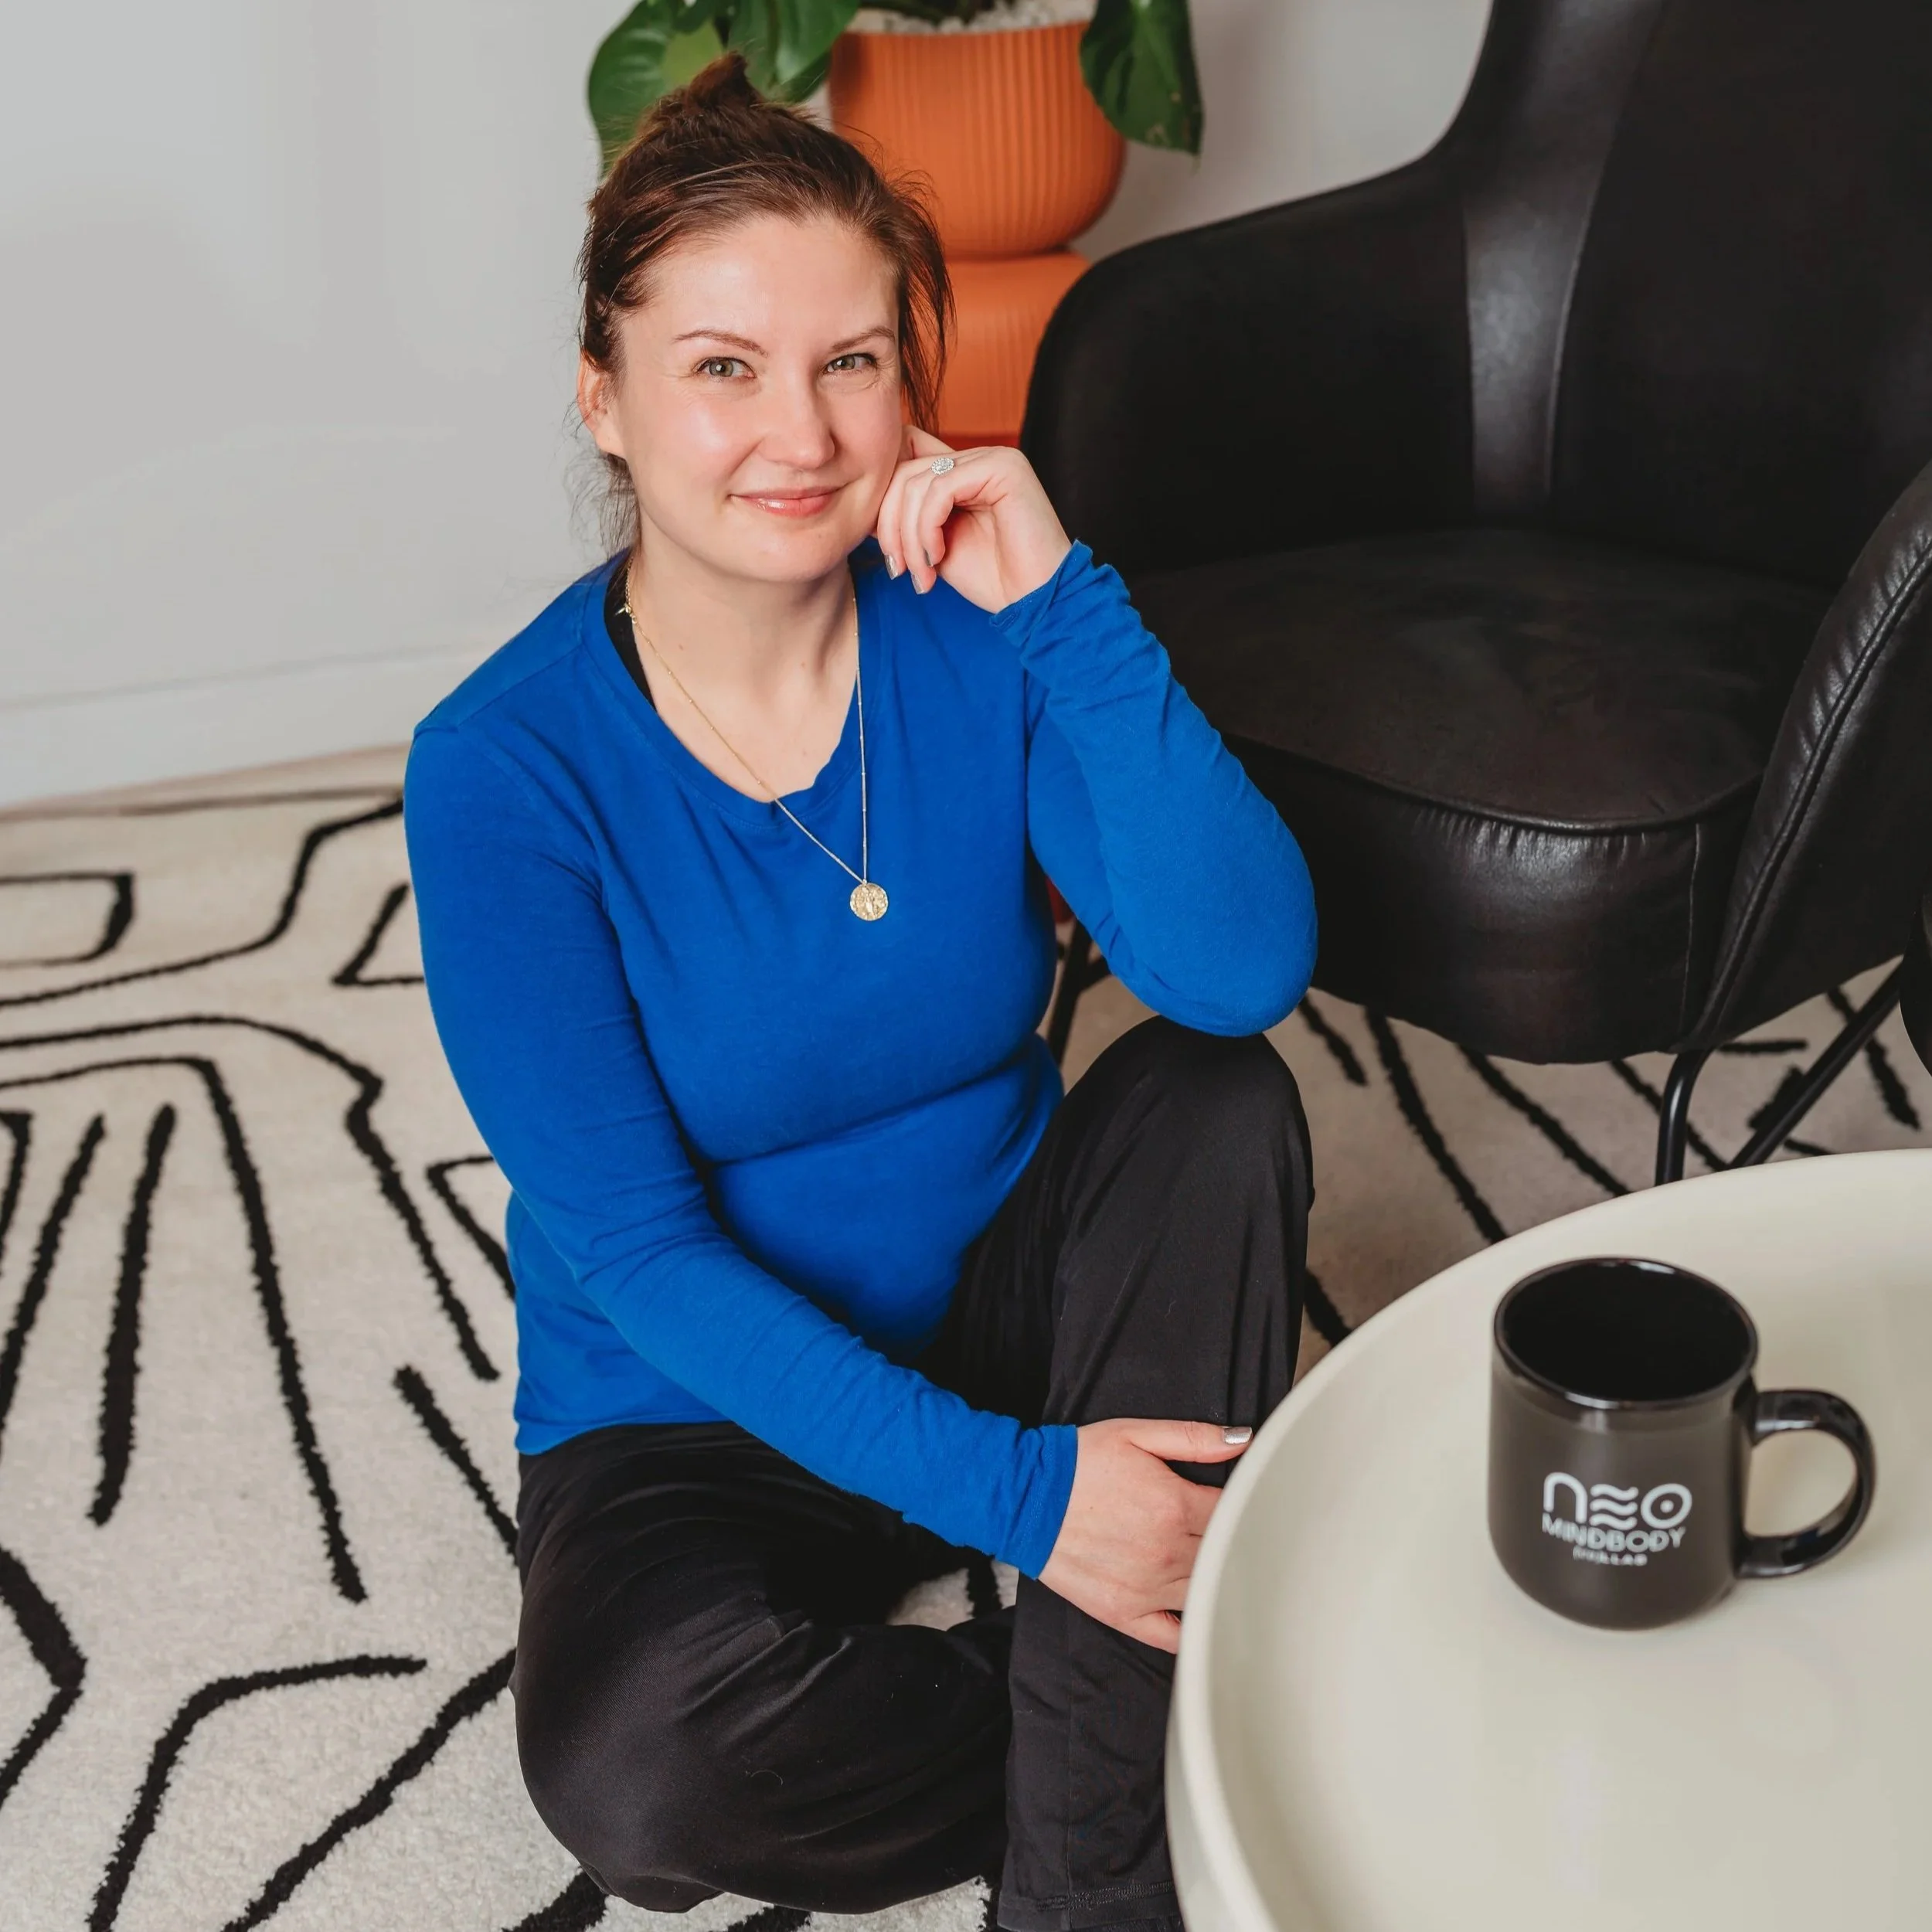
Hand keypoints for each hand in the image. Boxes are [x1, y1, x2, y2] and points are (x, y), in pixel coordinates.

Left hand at [873, 424, 1072, 611]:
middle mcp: (980, 456)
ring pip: (916, 481)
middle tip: (899, 569)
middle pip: (903, 470)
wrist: (1037, 602)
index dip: (883, 503)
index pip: (903, 460)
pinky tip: (938, 558)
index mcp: (965, 470)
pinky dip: (926, 529)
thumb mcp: (934, 544)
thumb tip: (861, 503)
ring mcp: (993, 457)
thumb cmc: (992, 580)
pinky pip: (939, 489)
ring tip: (922, 574)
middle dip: (890, 525)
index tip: (887, 551)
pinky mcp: (1003, 467)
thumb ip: (907, 516)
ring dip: (908, 536)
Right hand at [1037, 1417, 1254, 1653]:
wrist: (1024, 1498)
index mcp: (1174, 1504)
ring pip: (1205, 1591)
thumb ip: (1193, 1438)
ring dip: (1215, 1578)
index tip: (1242, 1501)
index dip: (1243, 1504)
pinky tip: (1198, 1612)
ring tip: (1216, 1564)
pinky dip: (1191, 1628)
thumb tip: (1241, 1440)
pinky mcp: (1124, 1613)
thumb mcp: (1135, 1434)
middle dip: (1233, 1540)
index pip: (1233, 1511)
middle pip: (1224, 1552)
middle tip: (1234, 1531)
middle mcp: (1166, 1551)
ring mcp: (1147, 1588)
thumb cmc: (1078, 1463)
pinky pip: (1173, 1635)